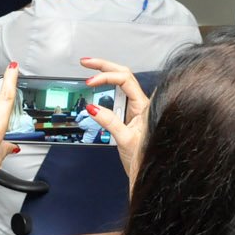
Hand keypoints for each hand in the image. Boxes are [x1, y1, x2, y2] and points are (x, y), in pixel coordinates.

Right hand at [81, 58, 150, 184]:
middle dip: (104, 66)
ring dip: (105, 75)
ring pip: (121, 83)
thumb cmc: (144, 158)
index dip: (106, 76)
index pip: (125, 80)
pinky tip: (97, 88)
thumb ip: (109, 122)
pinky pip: (117, 96)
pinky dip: (105, 89)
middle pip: (123, 75)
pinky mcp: (129, 114)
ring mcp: (135, 108)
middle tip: (86, 62)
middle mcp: (141, 104)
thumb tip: (93, 107)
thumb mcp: (124, 140)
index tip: (90, 82)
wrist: (148, 172)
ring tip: (89, 72)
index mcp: (144, 106)